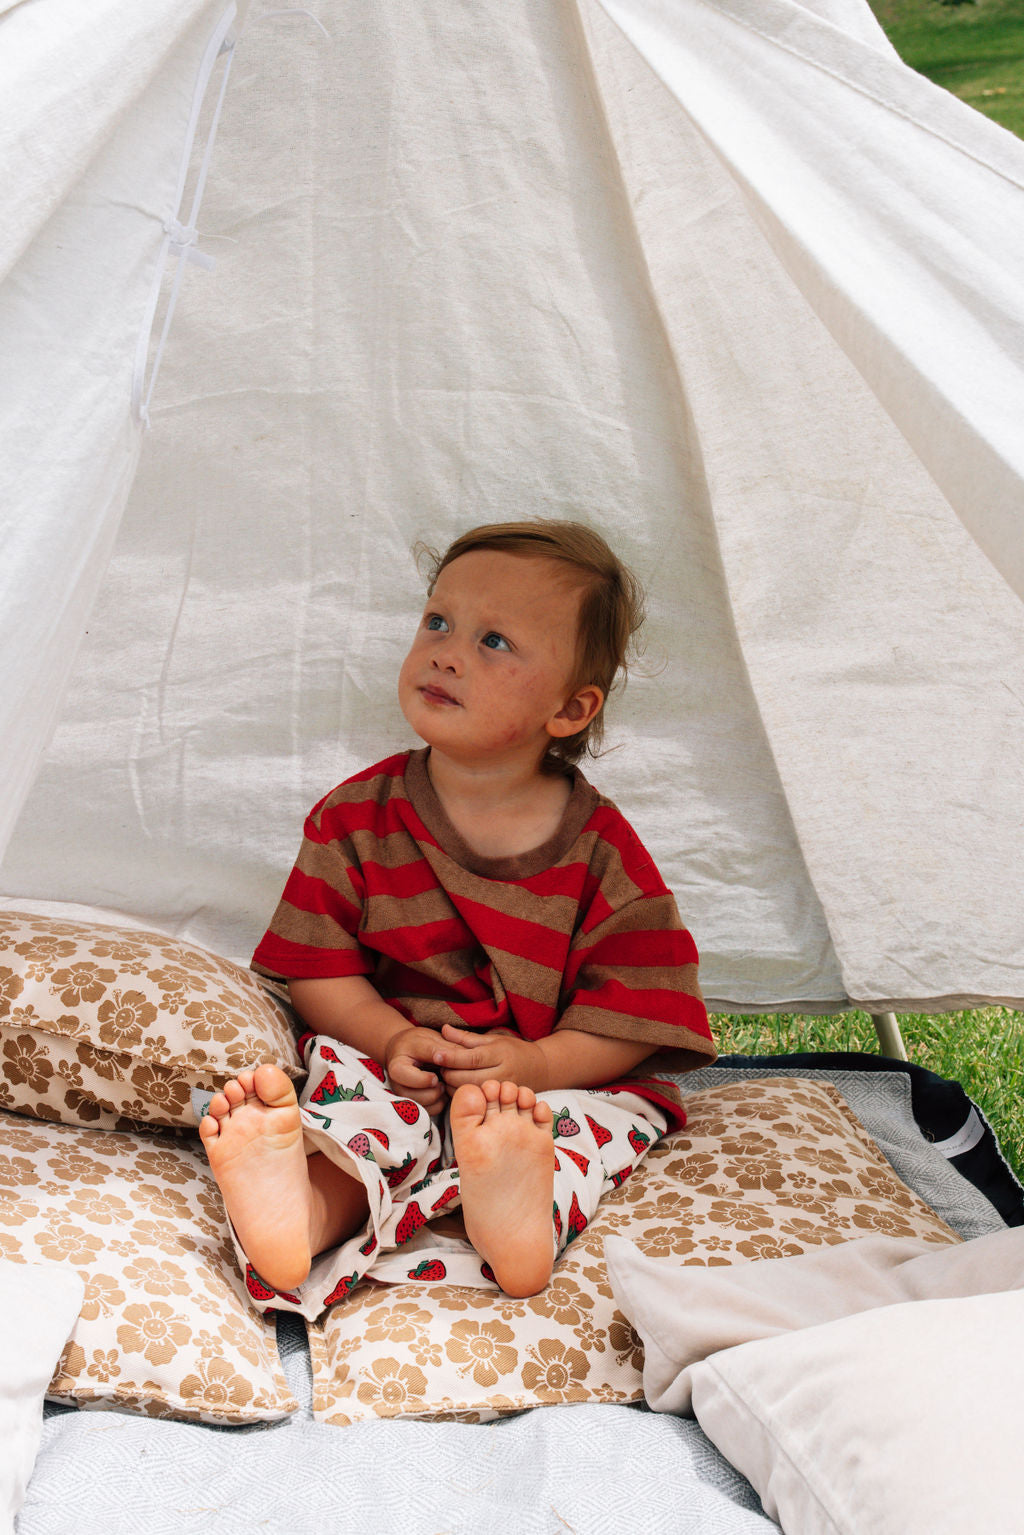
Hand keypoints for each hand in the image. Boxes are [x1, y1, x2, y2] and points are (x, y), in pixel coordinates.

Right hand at [384, 1026, 448, 1115]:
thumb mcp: (428, 1039)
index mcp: (396, 1067)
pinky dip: (441, 1102)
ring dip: (440, 1096)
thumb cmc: (418, 1042)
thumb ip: (442, 1049)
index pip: (406, 1078)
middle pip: (417, 1098)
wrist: (407, 1050)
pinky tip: (443, 1089)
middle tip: (442, 1077)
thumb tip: (457, 1057)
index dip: (424, 1079)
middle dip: (435, 1090)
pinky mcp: (414, 1105)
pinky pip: (432, 1111)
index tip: (436, 1075)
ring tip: (443, 1082)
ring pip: (426, 1107)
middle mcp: (397, 1086)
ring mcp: (405, 1097)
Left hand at [432, 1024, 547, 1093]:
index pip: (471, 1058)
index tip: (436, 1054)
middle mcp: (501, 1073)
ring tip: (449, 1074)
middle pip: (466, 1078)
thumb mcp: (493, 1039)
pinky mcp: (500, 1101)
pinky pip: (475, 1100)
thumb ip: (466, 1038)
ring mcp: (501, 1090)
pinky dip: (462, 1094)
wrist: (539, 1069)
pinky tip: (458, 1085)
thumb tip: (443, 1030)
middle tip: (441, 1065)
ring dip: (452, 1085)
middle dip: (448, 1073)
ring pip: (469, 1092)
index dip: (451, 1057)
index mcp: (499, 1054)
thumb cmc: (513, 1050)